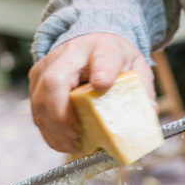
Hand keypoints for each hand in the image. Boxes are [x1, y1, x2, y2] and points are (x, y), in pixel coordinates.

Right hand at [28, 33, 153, 153]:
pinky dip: (49, 130)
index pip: (103, 58)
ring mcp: (47, 67)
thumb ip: (142, 88)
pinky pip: (37, 110)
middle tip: (77, 136)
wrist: (90, 41)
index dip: (102, 72)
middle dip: (62, 116)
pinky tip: (63, 141)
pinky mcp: (36, 81)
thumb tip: (148, 113)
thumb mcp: (134, 66)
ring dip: (54, 129)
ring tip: (72, 144)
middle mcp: (68, 54)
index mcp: (101, 48)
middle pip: (55, 82)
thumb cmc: (112, 57)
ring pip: (39, 100)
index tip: (102, 85)